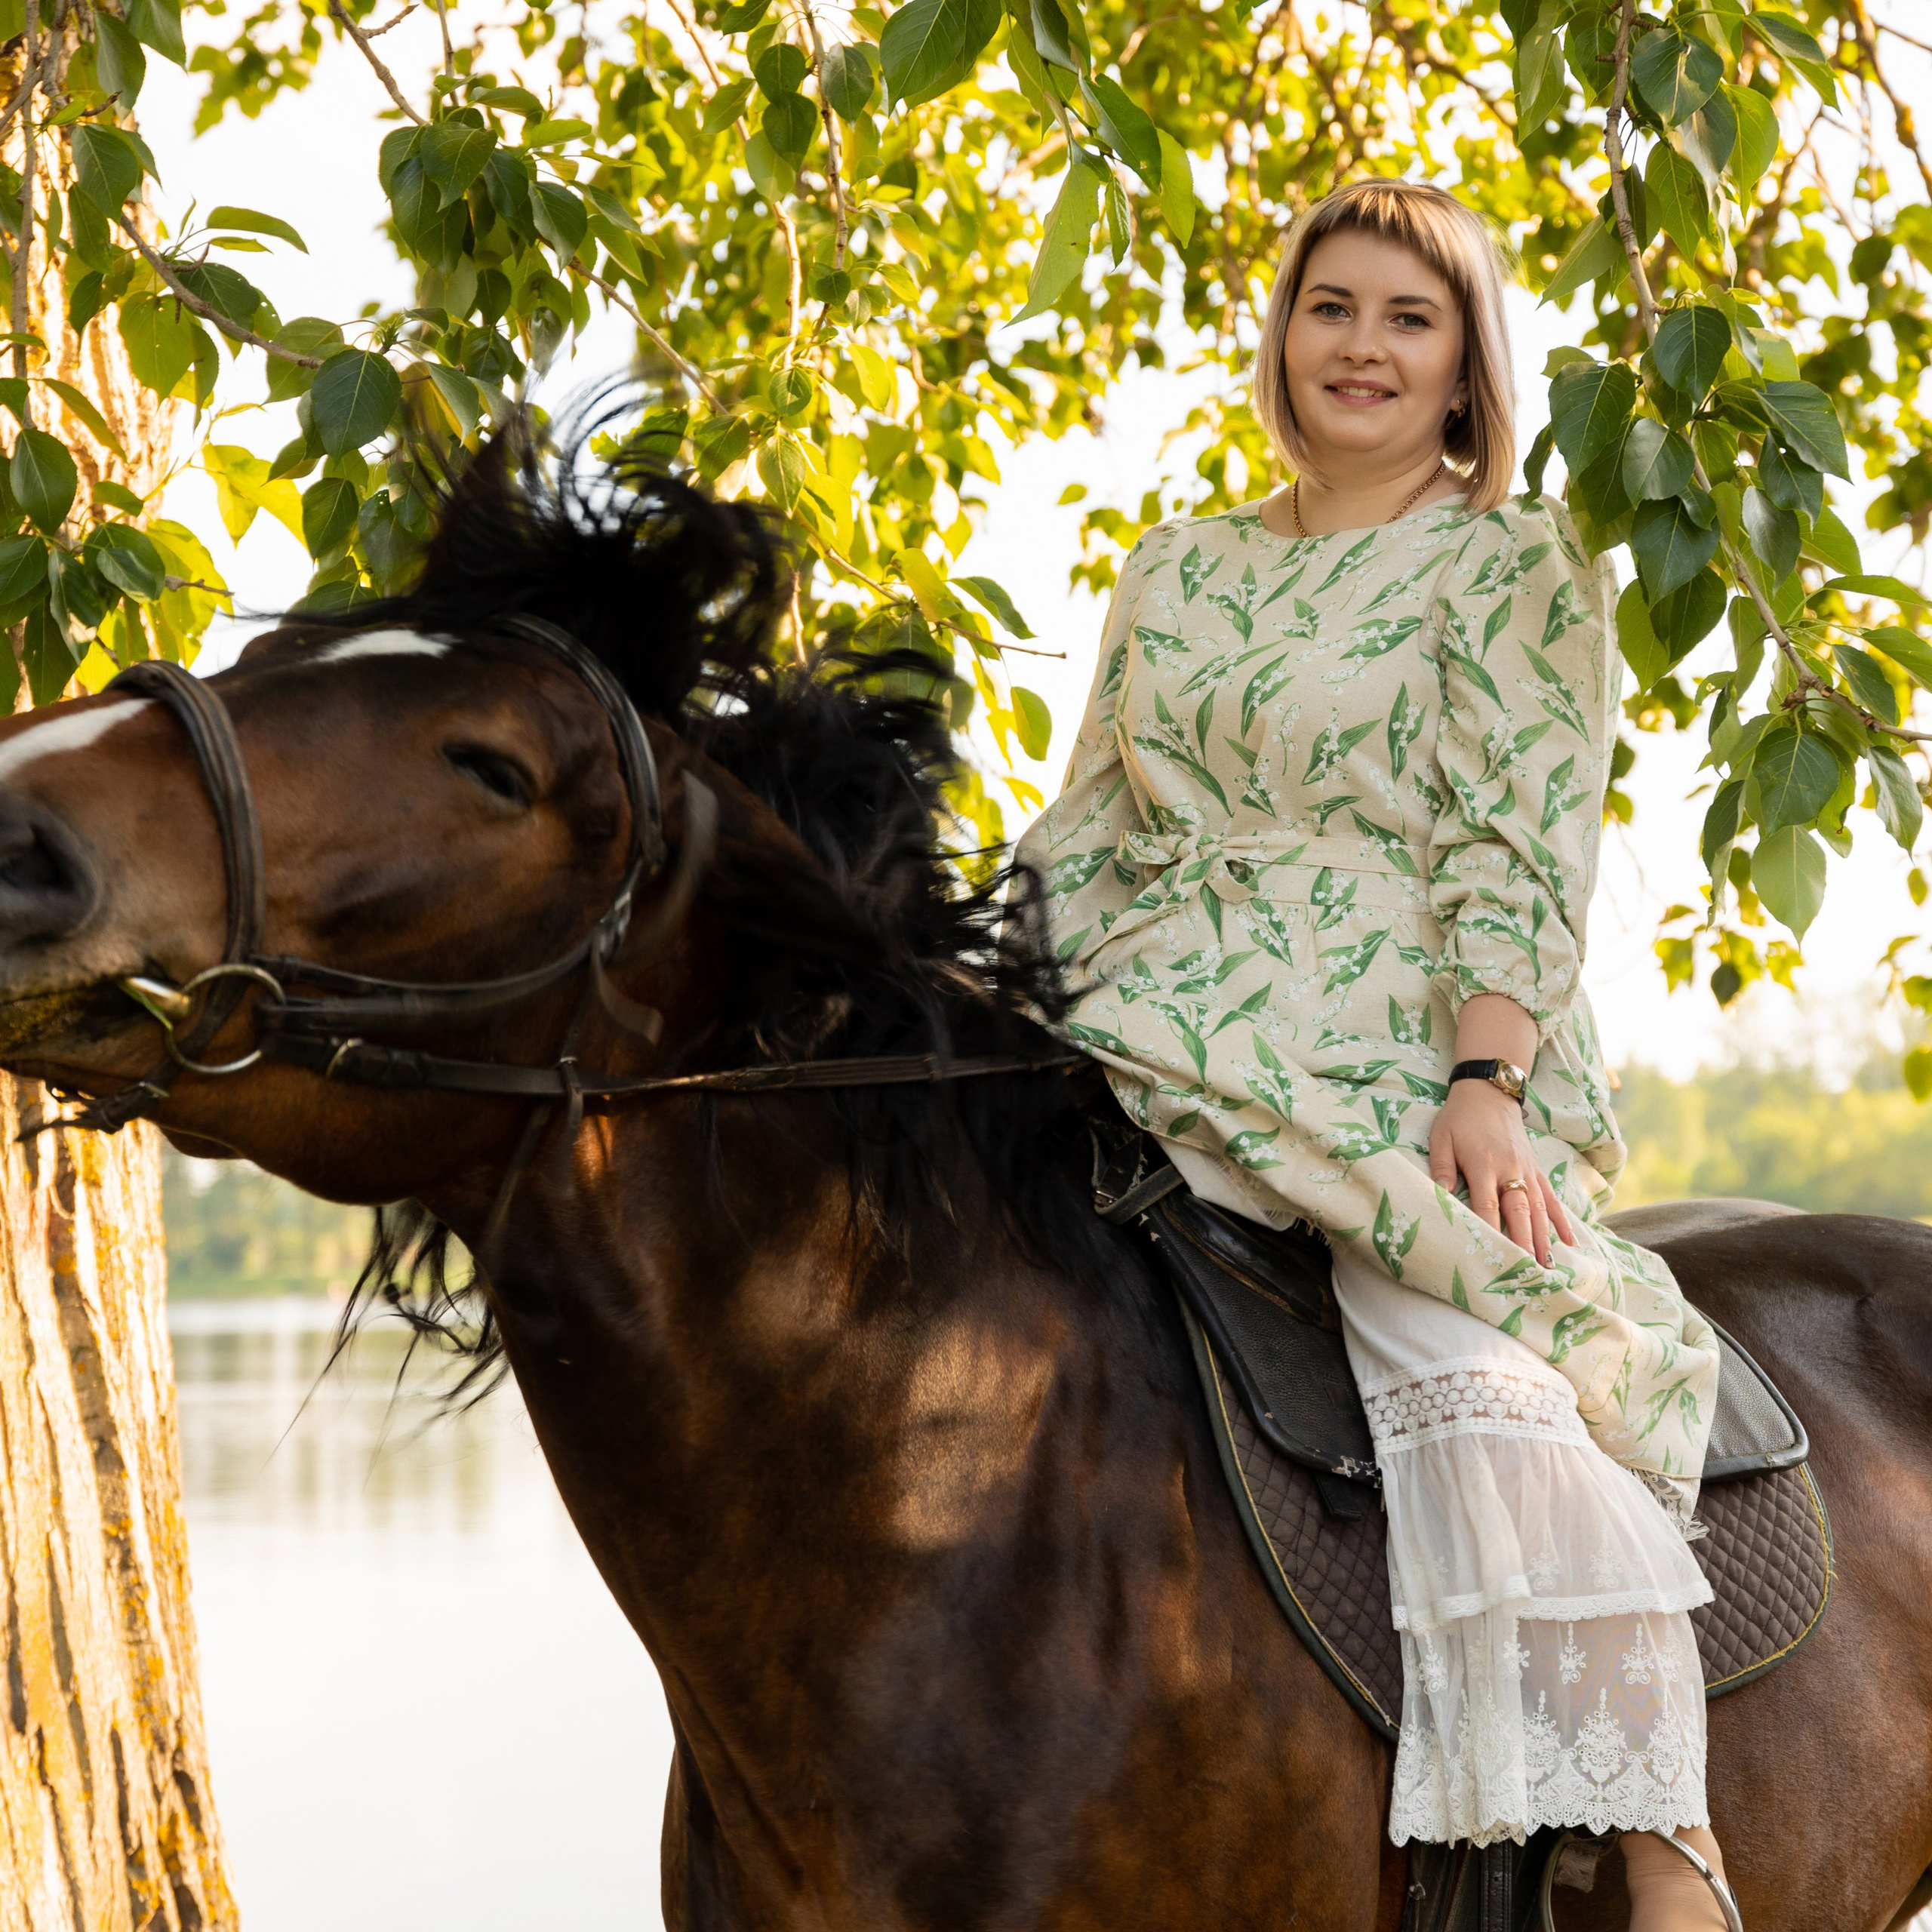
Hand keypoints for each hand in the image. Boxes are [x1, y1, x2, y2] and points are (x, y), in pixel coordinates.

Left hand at [1427, 1078, 1573, 1265]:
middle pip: (1519, 1211)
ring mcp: (1527, 1170)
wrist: (1488, 1092)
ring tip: (1547, 1266)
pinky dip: (1561, 1220)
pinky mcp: (1536, 1169)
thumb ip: (1441, 1169)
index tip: (1493, 1256)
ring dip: (1543, 1238)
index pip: (1487, 1205)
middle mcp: (1510, 1170)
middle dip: (1524, 1242)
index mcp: (1483, 1165)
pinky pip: (1551, 1198)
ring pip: (1539, 1209)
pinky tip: (1570, 1242)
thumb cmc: (1459, 1118)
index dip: (1490, 1230)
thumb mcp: (1441, 1139)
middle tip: (1528, 1271)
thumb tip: (1439, 1199)